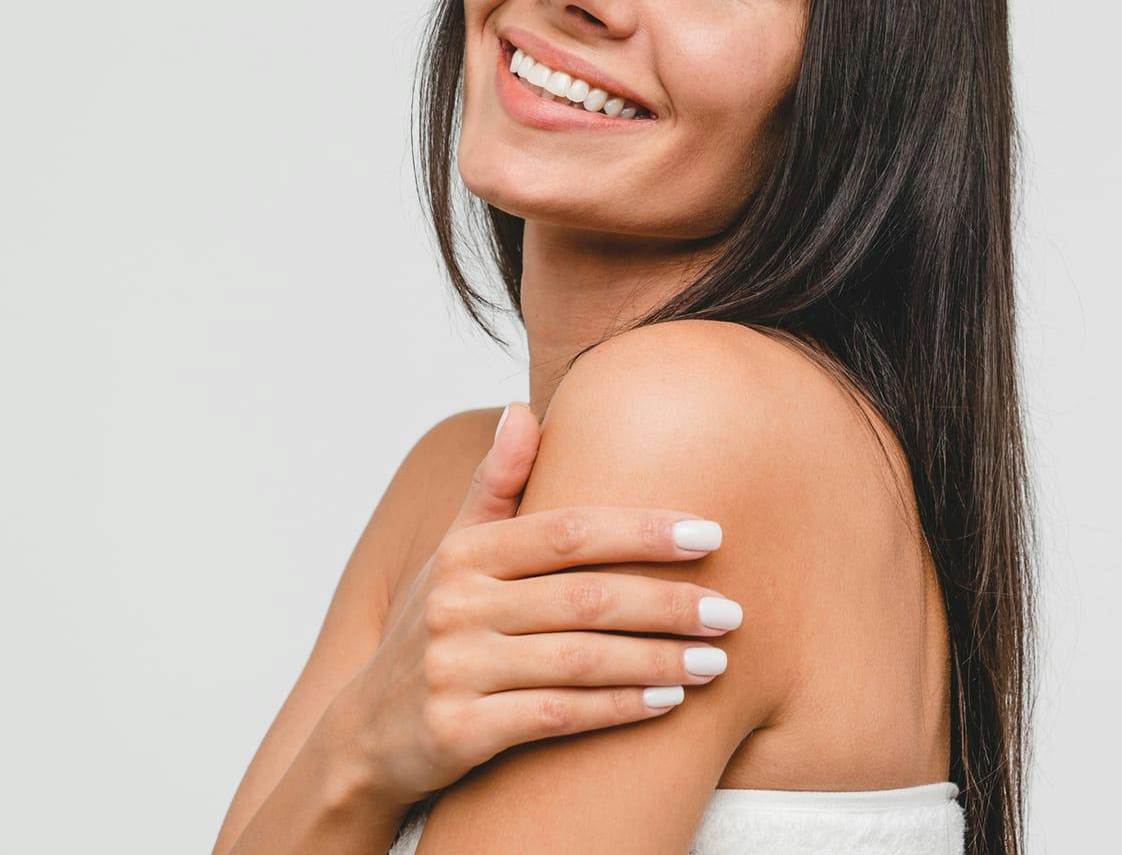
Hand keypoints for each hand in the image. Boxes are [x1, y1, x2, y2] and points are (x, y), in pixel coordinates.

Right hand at [324, 403, 744, 808]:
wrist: (365, 737)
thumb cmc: (434, 630)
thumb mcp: (453, 555)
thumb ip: (495, 486)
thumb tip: (523, 409)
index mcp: (464, 555)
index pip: (569, 532)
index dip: (643, 530)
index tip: (711, 535)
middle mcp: (455, 606)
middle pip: (586, 598)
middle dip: (669, 605)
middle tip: (732, 612)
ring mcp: (453, 671)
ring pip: (579, 661)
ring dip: (658, 661)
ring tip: (716, 662)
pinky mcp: (457, 733)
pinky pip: (557, 717)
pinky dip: (617, 709)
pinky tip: (667, 704)